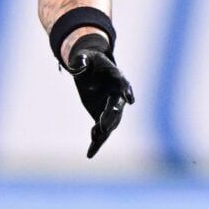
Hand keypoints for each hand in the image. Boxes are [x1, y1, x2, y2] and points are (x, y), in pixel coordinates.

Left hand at [64, 33, 133, 156]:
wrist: (90, 67)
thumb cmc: (89, 60)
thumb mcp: (84, 56)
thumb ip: (81, 60)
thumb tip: (78, 67)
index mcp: (116, 78)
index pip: (124, 85)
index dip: (127, 91)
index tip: (130, 100)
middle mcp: (117, 95)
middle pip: (116, 108)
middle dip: (111, 118)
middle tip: (104, 128)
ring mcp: (110, 107)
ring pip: (111, 123)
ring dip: (104, 133)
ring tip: (94, 141)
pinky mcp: (101, 115)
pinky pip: (101, 131)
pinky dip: (96, 141)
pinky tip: (90, 152)